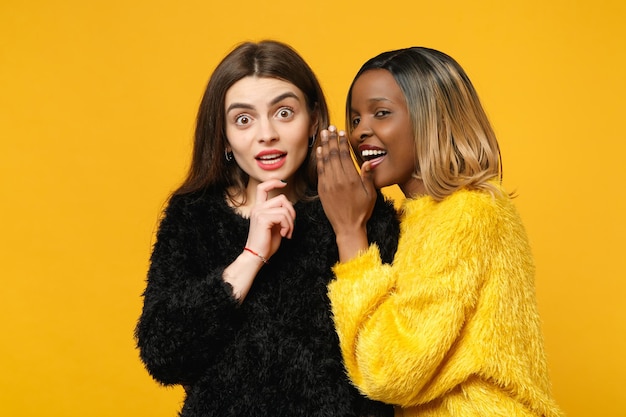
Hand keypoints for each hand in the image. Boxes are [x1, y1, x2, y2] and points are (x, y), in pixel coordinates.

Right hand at [245, 179, 295, 261]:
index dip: (274, 182)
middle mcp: (257, 208)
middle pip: (282, 198)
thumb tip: (289, 207)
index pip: (262, 187)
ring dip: (291, 222)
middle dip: (292, 212)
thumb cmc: (266, 243)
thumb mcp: (275, 225)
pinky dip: (288, 226)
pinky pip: (283, 216)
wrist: (256, 256)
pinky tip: (284, 235)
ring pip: (284, 208)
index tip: (284, 183)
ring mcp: (259, 212)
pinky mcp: (263, 219)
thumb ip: (279, 214)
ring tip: (287, 233)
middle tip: (291, 226)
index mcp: (259, 208)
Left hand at [316, 126, 375, 260]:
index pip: (345, 156)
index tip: (341, 132)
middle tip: (330, 128)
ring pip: (325, 161)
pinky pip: (320, 171)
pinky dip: (319, 160)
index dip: (342, 142)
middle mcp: (338, 180)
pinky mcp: (322, 190)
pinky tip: (319, 151)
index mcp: (352, 179)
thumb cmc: (362, 211)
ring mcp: (329, 185)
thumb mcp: (371, 195)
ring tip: (323, 134)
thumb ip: (368, 177)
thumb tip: (368, 161)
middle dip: (332, 140)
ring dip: (324, 146)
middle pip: (333, 155)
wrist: (348, 227)